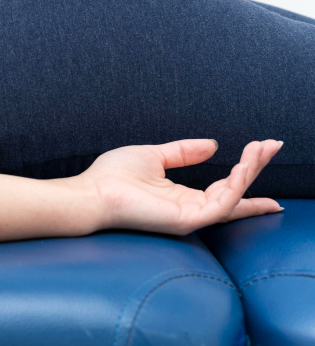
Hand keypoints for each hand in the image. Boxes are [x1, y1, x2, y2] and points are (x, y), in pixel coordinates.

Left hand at [73, 139, 282, 235]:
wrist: (92, 192)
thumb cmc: (113, 177)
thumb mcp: (154, 156)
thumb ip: (183, 152)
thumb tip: (213, 144)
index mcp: (182, 196)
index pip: (223, 189)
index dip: (246, 171)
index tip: (264, 151)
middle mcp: (190, 208)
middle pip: (234, 191)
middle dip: (255, 168)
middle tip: (273, 145)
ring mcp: (190, 216)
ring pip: (232, 196)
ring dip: (250, 171)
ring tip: (261, 148)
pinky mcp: (186, 220)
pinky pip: (221, 205)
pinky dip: (236, 185)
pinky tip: (243, 166)